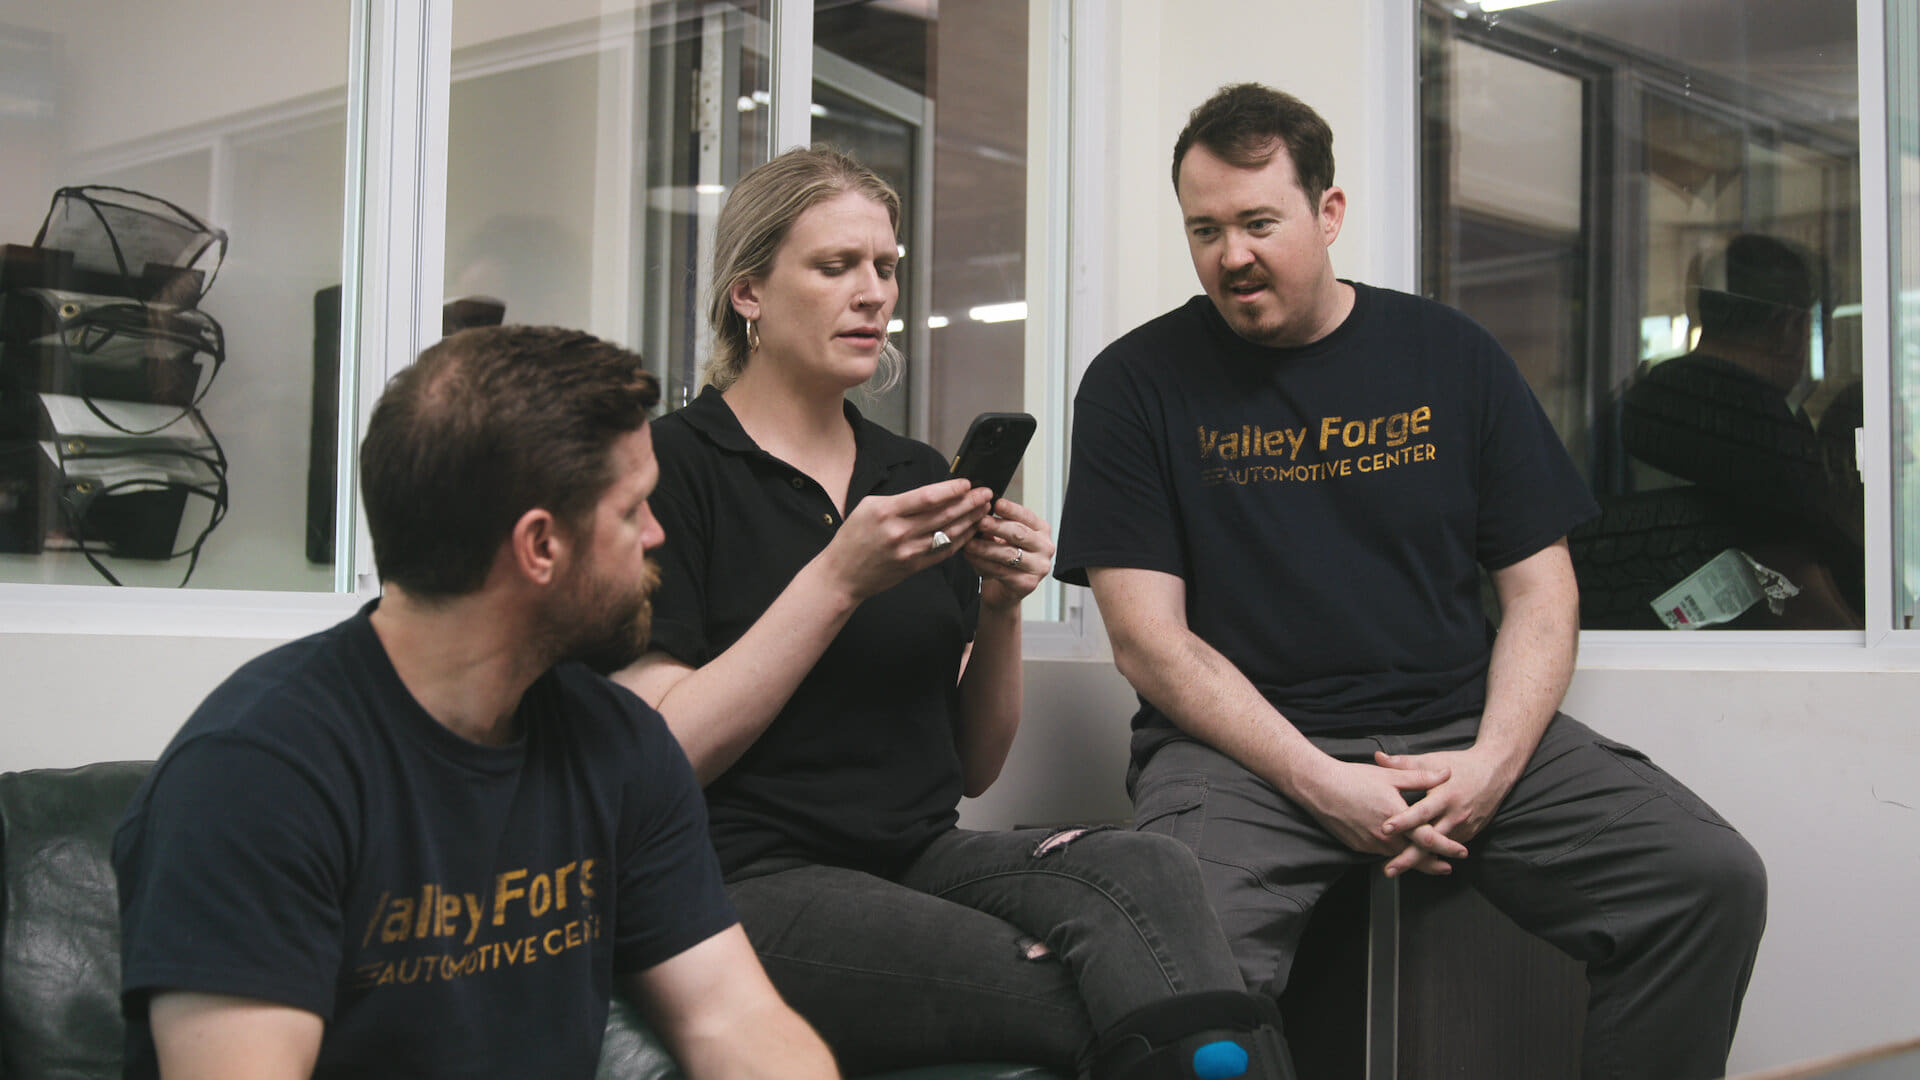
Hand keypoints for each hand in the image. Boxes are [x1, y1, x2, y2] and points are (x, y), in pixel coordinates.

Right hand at [817, 479, 991, 601]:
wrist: (842, 575)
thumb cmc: (853, 537)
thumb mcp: (868, 507)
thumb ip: (900, 500)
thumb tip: (933, 494)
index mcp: (886, 512)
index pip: (927, 497)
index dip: (951, 489)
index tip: (967, 483)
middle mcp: (899, 532)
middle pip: (943, 514)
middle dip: (969, 502)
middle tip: (986, 493)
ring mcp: (908, 552)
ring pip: (948, 533)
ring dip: (970, 520)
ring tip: (984, 509)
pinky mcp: (914, 567)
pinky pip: (944, 551)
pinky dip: (960, 540)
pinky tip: (971, 530)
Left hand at [963, 498, 1053, 611]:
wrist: (1002, 591)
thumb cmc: (1003, 560)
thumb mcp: (1001, 538)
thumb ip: (996, 525)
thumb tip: (981, 511)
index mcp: (1041, 531)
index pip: (1027, 516)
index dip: (1011, 509)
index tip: (995, 503)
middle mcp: (1045, 547)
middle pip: (1019, 533)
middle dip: (996, 526)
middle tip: (978, 521)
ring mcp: (1039, 567)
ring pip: (1008, 553)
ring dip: (985, 547)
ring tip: (969, 543)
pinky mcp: (1028, 584)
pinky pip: (1002, 571)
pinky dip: (983, 563)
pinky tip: (971, 557)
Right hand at [1292, 755, 1464, 875]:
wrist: (1320, 787)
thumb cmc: (1354, 778)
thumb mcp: (1390, 776)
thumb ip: (1420, 778)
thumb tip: (1446, 774)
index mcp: (1397, 816)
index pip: (1429, 838)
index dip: (1447, 847)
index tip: (1461, 852)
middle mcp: (1385, 835)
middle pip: (1415, 856)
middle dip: (1433, 864)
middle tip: (1447, 868)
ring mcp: (1370, 843)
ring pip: (1397, 856)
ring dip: (1413, 859)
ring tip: (1426, 861)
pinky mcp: (1358, 846)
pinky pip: (1381, 853)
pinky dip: (1393, 853)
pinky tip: (1397, 849)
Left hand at [1374, 746, 1522, 876]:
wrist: (1494, 771)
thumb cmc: (1460, 765)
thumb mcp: (1432, 761)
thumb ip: (1404, 763)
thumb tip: (1378, 757)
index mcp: (1444, 796)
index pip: (1421, 812)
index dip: (1403, 821)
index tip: (1385, 829)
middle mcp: (1455, 815)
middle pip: (1430, 841)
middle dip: (1409, 857)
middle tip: (1389, 870)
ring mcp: (1464, 827)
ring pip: (1439, 849)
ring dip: (1419, 861)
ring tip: (1396, 869)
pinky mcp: (1470, 833)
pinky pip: (1448, 847)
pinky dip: (1433, 855)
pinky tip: (1416, 862)